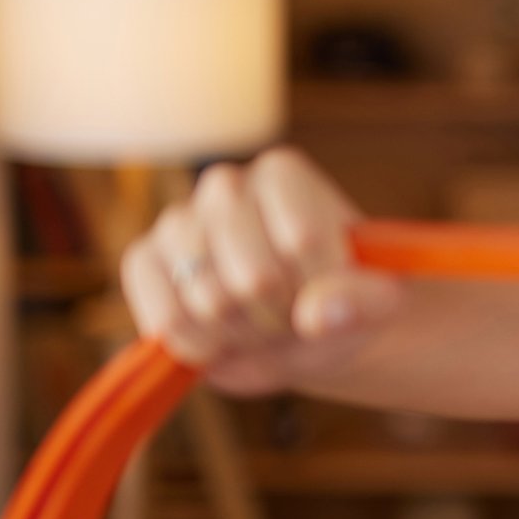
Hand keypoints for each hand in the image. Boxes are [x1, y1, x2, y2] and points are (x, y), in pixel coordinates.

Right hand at [118, 145, 404, 396]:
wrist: (301, 329)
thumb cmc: (341, 304)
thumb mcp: (374, 304)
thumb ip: (362, 303)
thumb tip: (318, 313)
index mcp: (282, 174)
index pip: (302, 240)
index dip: (322, 287)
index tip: (334, 290)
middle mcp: (224, 185)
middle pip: (255, 277)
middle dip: (283, 316)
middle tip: (293, 314)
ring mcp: (177, 222)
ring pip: (209, 300)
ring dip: (244, 333)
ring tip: (259, 324)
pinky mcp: (144, 262)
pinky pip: (166, 317)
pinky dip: (200, 345)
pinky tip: (220, 340)